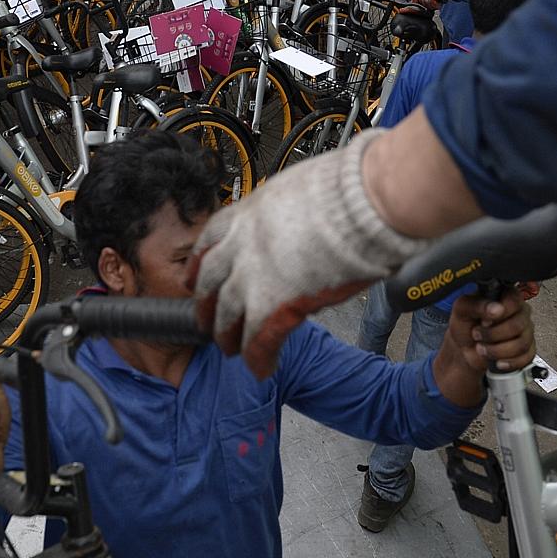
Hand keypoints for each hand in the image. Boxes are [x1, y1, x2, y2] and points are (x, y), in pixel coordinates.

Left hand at [193, 129, 429, 378]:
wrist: (362, 202)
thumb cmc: (345, 189)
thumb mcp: (299, 189)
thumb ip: (286, 212)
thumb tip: (297, 225)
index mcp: (248, 212)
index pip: (210, 239)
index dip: (199, 262)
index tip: (194, 275)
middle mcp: (242, 245)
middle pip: (210, 281)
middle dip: (205, 304)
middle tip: (205, 320)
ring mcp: (254, 276)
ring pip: (227, 315)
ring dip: (227, 335)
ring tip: (229, 350)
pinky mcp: (275, 306)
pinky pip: (258, 341)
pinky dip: (258, 358)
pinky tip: (262, 368)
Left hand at [411, 0, 456, 9]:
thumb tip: (417, 2)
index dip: (415, 0)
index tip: (418, 5)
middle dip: (425, 5)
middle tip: (431, 6)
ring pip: (426, 1)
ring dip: (431, 6)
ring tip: (435, 5)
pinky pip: (432, 1)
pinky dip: (435, 5)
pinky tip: (438, 4)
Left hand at [438, 289, 534, 391]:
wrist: (465, 348)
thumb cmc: (465, 325)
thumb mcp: (462, 310)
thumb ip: (477, 305)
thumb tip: (497, 308)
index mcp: (505, 296)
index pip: (514, 300)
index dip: (500, 313)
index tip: (484, 321)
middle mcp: (519, 311)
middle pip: (518, 325)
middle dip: (493, 335)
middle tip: (478, 335)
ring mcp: (526, 330)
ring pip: (522, 344)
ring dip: (497, 351)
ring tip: (483, 349)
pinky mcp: (527, 349)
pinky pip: (526, 358)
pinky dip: (508, 362)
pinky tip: (497, 360)